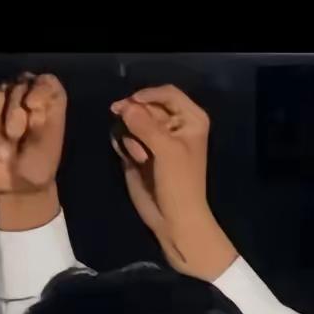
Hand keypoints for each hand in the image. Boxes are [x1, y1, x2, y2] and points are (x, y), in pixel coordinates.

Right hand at [0, 73, 65, 230]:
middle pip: (16, 88)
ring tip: (3, 146)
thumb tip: (28, 97)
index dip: (38, 95)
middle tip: (17, 142)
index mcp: (43, 95)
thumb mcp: (54, 136)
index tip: (36, 119)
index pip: (43, 80)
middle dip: (16, 119)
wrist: (18, 186)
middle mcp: (20, 91)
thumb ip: (50, 106)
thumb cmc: (39, 161)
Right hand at [110, 85, 237, 280]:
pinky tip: (130, 160)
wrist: (175, 219)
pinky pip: (126, 139)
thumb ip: (145, 124)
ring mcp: (156, 140)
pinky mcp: (141, 154)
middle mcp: (174, 125)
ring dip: (131, 137)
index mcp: (190, 118)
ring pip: (133, 122)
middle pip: (147, 107)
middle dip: (138, 121)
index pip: (166, 93)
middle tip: (134, 139)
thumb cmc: (180, 183)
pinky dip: (125, 145)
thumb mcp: (166, 150)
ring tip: (139, 158)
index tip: (130, 103)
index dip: (147, 96)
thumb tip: (123, 106)